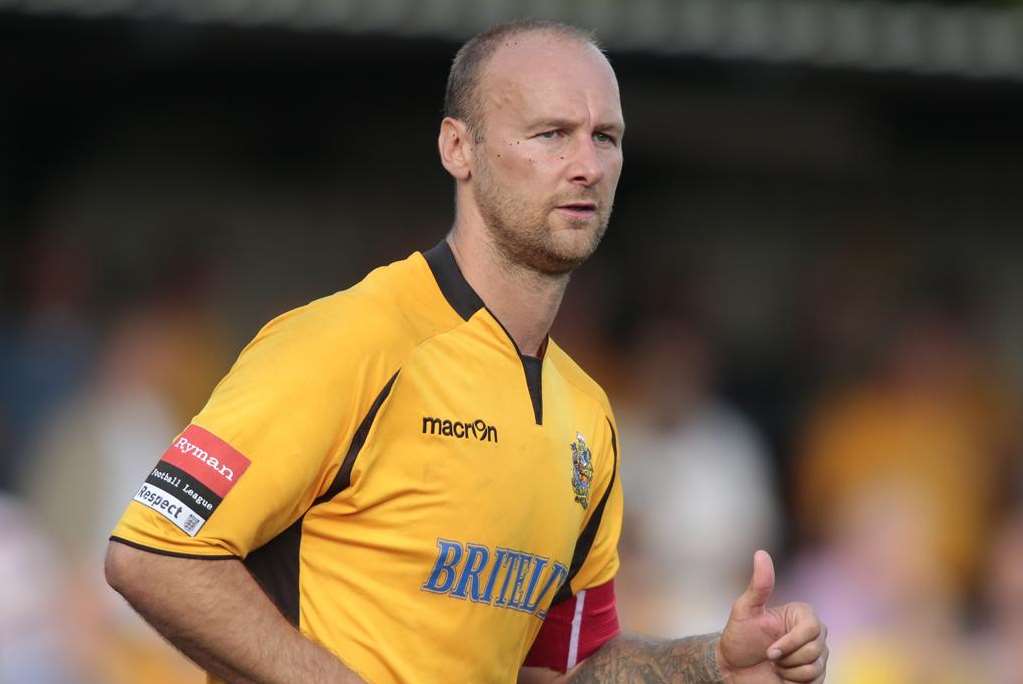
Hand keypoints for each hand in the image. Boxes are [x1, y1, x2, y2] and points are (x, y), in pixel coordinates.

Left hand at [716, 550, 827, 683]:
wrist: (733, 670)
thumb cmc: (738, 638)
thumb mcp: (744, 610)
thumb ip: (758, 585)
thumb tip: (761, 552)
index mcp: (801, 614)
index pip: (812, 628)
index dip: (791, 643)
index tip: (770, 650)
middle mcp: (813, 633)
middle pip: (816, 649)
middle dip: (787, 658)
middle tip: (769, 656)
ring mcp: (816, 655)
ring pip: (816, 667)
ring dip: (789, 671)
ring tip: (775, 665)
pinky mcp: (815, 675)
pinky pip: (816, 681)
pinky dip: (796, 682)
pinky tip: (783, 676)